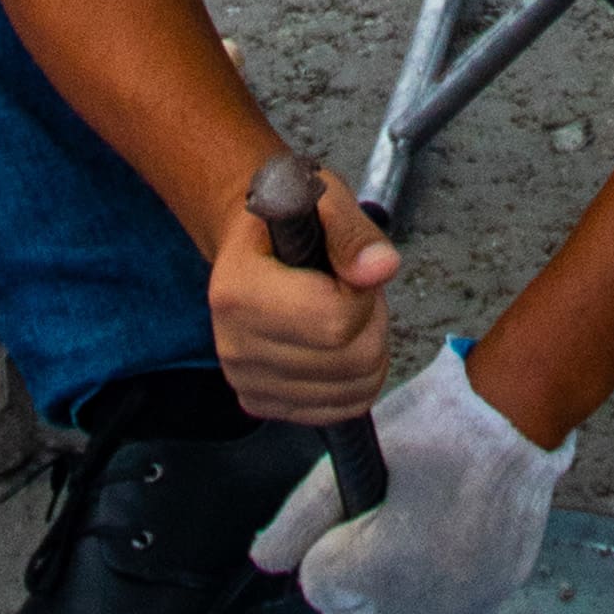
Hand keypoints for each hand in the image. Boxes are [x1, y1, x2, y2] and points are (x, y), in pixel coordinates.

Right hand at [202, 164, 398, 427]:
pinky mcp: (258, 402)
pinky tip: (337, 346)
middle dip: (372, 323)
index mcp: (239, 289)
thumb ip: (354, 235)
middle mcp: (233, 343)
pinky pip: (336, 411)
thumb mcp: (326, 201)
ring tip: (344, 314)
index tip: (351, 270)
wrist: (252, 244)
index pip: (334, 321)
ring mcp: (244, 379)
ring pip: (350, 390)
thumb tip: (380, 269)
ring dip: (367, 351)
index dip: (363, 296)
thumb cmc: (290, 221)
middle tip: (354, 291)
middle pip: (348, 361)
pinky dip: (354, 382)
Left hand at [252, 344, 572, 613]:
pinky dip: (426, 604)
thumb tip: (264, 559)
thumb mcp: (359, 456)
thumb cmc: (436, 426)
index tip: (347, 515)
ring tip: (392, 551)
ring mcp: (463, 606)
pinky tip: (434, 554)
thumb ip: (302, 514)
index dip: (322, 546)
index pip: (317, 587)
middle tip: (368, 527)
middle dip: (345, 581)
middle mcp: (423, 603)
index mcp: (381, 567)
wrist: (519, 415)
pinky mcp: (493, 597)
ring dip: (378, 607)